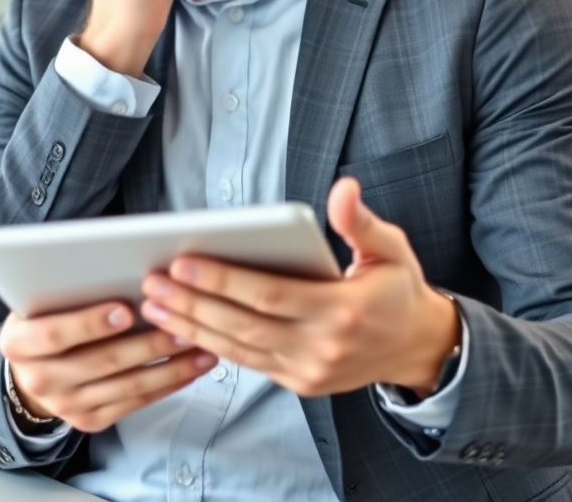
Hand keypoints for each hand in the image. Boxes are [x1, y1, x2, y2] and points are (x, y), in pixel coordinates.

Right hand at [0, 301, 217, 433]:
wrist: (34, 366)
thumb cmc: (49, 315)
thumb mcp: (45, 296)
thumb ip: (71, 285)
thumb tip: (117, 261)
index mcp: (18, 342)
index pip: (54, 334)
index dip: (90, 322)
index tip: (125, 308)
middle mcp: (39, 379)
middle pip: (100, 361)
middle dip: (147, 342)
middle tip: (182, 324)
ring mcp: (65, 405)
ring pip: (126, 386)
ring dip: (169, 365)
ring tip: (200, 343)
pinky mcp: (90, 420)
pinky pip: (135, 403)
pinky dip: (168, 383)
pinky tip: (191, 367)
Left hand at [139, 178, 460, 397]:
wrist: (419, 347)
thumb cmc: (399, 290)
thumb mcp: (391, 248)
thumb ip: (360, 221)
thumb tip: (343, 188)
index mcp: (341, 309)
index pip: (269, 295)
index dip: (223, 279)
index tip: (184, 260)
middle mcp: (321, 346)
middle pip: (243, 325)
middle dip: (193, 303)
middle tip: (152, 282)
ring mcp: (308, 370)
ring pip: (239, 349)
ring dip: (192, 327)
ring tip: (154, 305)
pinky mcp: (300, 382)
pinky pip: (249, 363)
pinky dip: (213, 346)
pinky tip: (184, 329)